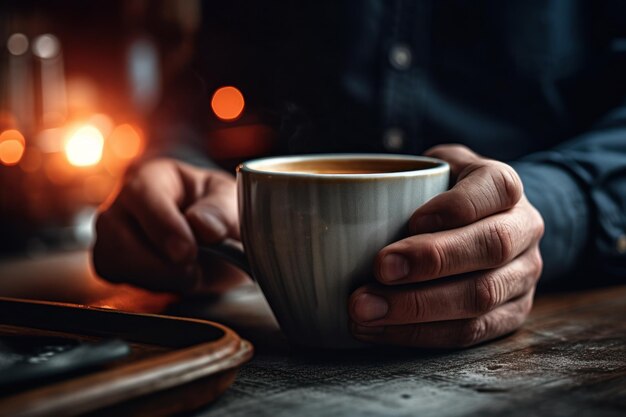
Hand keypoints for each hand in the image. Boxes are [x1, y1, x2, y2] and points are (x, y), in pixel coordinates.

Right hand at [93, 158, 244, 292]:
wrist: (218, 243)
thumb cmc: (219, 214)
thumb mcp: (232, 203)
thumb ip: (223, 211)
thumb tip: (203, 225)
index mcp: (153, 177)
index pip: (142, 194)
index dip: (164, 226)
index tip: (188, 252)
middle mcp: (123, 202)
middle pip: (118, 235)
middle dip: (161, 262)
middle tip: (193, 267)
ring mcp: (111, 232)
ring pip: (115, 261)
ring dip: (158, 277)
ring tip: (189, 270)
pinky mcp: (111, 260)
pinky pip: (117, 276)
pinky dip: (150, 285)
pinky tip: (173, 277)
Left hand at [349, 145, 543, 347]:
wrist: (481, 226)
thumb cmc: (440, 196)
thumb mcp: (429, 169)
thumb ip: (404, 175)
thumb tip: (349, 197)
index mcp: (504, 186)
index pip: (495, 188)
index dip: (455, 206)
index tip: (412, 220)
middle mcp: (523, 229)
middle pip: (490, 247)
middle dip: (432, 260)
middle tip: (379, 269)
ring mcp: (523, 275)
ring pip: (480, 297)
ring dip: (418, 308)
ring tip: (366, 310)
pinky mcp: (511, 315)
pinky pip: (470, 332)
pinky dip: (421, 334)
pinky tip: (380, 329)